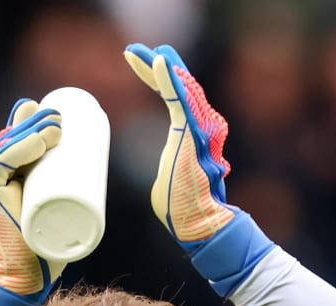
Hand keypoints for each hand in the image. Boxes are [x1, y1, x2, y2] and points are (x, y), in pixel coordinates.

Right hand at [0, 100, 65, 299]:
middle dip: (35, 122)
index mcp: (8, 181)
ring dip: (32, 131)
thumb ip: (71, 203)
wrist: (24, 280)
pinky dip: (18, 151)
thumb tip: (98, 182)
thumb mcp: (60, 221)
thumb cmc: (44, 255)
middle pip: (12, 141)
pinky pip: (0, 166)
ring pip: (7, 148)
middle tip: (62, 118)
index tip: (61, 118)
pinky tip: (38, 141)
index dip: (33, 124)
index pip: (17, 144)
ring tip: (57, 126)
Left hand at [123, 43, 272, 296]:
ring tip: (143, 51)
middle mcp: (201, 126)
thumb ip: (171, 159)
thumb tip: (171, 163)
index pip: (175, 97)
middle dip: (157, 65)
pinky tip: (160, 60)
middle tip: (135, 50)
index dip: (158, 78)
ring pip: (181, 88)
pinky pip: (180, 100)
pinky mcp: (193, 135)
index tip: (138, 62)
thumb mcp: (170, 175)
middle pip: (179, 86)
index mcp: (192, 134)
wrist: (199, 224)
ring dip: (161, 66)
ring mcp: (199, 129)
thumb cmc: (183, 208)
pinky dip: (170, 80)